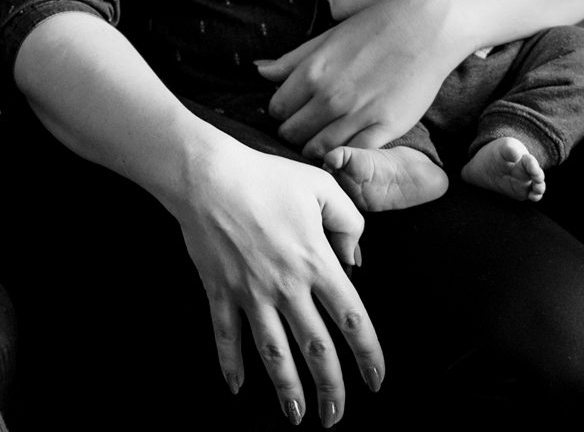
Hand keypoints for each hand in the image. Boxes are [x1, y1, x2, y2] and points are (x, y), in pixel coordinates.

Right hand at [175, 138, 383, 426]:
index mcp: (316, 262)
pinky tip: (237, 386)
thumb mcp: (321, 186)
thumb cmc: (265, 176)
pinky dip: (230, 364)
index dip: (368, 355)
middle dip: (330, 389)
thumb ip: (349, 221)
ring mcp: (250, 292)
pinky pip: (226, 335)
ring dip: (286, 388)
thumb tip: (354, 258)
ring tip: (295, 415)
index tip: (376, 380)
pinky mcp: (219, 290)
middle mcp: (287, 286)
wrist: (207, 175)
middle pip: (315, 349)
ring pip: (273, 353)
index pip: (352, 319)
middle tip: (335, 416)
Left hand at [258, 0, 460, 158]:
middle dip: (296, 134)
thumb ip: (291, 60)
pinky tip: (347, 149)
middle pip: (292, 134)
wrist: (425, 28)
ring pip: (317, 150)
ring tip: (326, 141)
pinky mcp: (384, 128)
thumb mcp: (326, 38)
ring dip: (316, 149)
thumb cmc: (375, 27)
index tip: (296, 112)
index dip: (284, 113)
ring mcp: (357, 114)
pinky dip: (344, 158)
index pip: (277, 110)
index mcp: (311, 72)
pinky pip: (352, 156)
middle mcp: (329, 96)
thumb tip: (259, 71)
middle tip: (309, 130)